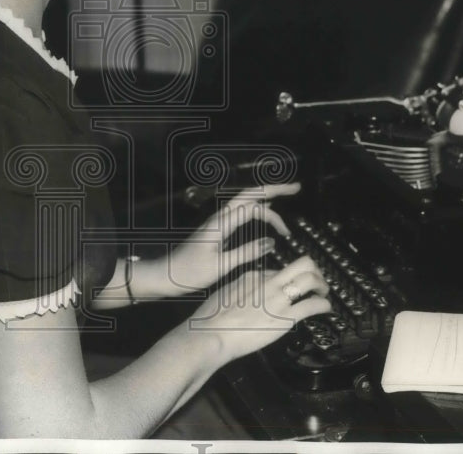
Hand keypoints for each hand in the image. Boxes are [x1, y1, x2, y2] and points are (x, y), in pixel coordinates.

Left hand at [164, 182, 300, 293]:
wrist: (166, 274)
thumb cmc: (190, 272)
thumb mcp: (221, 266)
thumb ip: (246, 253)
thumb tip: (272, 241)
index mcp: (221, 223)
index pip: (253, 208)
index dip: (273, 216)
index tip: (287, 233)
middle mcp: (220, 217)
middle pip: (249, 194)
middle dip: (273, 188)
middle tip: (296, 188)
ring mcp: (217, 221)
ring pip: (244, 200)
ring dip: (265, 195)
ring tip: (285, 193)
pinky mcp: (216, 228)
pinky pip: (240, 210)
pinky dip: (255, 206)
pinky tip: (263, 210)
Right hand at [190, 254, 330, 363]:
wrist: (211, 333)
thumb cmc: (211, 319)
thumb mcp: (224, 295)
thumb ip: (240, 292)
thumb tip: (248, 297)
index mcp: (252, 276)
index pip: (278, 271)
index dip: (288, 279)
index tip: (290, 286)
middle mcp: (268, 282)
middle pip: (301, 263)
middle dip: (314, 270)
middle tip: (317, 281)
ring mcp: (278, 298)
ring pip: (310, 278)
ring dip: (322, 284)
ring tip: (323, 293)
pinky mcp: (285, 317)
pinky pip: (312, 305)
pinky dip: (323, 305)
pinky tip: (326, 308)